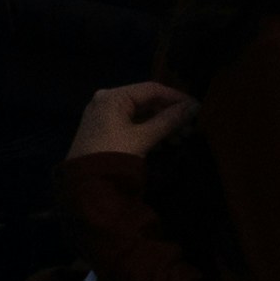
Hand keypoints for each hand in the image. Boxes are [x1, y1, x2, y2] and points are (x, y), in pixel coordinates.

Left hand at [67, 79, 198, 167]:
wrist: (83, 191)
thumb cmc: (113, 158)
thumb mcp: (142, 139)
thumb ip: (168, 121)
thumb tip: (193, 107)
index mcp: (113, 96)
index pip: (151, 89)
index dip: (176, 98)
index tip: (196, 107)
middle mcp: (106, 101)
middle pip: (145, 102)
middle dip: (169, 114)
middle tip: (190, 127)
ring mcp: (103, 117)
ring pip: (139, 115)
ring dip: (160, 124)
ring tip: (181, 138)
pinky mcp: (103, 133)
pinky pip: (130, 125)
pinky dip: (147, 132)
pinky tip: (164, 142)